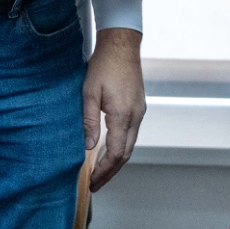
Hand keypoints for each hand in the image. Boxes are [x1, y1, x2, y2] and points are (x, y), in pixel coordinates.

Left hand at [82, 27, 145, 191]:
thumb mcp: (89, 93)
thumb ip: (89, 121)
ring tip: (100, 171)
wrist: (122, 45)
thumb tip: (89, 147)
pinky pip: (132, 133)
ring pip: (130, 144)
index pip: (116, 153)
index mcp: (123, 115)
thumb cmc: (104, 66)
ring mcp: (140, 111)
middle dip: (111, 171)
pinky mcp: (139, 106)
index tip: (92, 181)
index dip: (104, 170)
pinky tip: (110, 149)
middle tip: (96, 184)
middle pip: (126, 154)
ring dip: (116, 160)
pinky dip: (121, 147)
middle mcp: (136, 116)